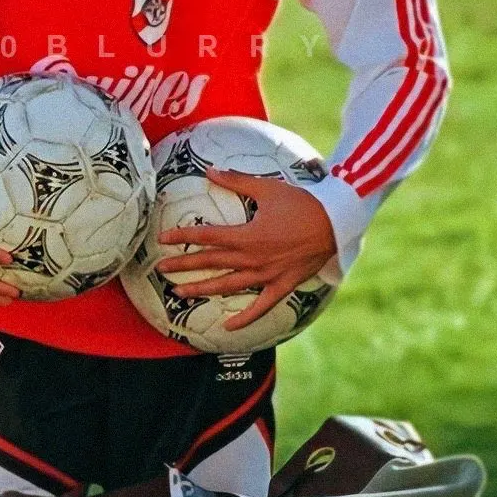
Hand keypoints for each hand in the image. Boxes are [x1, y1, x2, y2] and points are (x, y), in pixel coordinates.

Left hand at [158, 171, 336, 331]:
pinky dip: (245, 318)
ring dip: (202, 290)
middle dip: (183, 266)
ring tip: (180, 293)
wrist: (335, 224)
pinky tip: (228, 326)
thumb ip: (236, 181)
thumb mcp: (268, 188)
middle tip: (161, 270)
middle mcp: (252, 258)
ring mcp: (266, 275)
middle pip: (211, 263)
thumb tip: (210, 170)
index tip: (163, 239)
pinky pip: (261, 307)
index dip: (182, 237)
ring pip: (227, 286)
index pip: (206, 237)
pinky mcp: (282, 286)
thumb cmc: (302, 203)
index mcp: (246, 235)